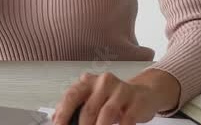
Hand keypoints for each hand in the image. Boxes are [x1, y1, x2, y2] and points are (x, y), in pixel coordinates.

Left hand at [53, 72, 169, 124]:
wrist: (144, 93)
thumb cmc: (113, 98)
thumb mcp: (93, 98)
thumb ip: (75, 107)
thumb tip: (56, 119)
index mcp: (88, 81)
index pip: (71, 96)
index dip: (63, 113)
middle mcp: (103, 82)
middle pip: (88, 108)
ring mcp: (121, 90)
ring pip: (106, 113)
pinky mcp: (136, 101)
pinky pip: (127, 119)